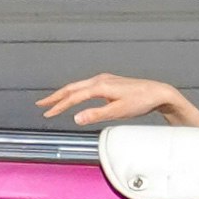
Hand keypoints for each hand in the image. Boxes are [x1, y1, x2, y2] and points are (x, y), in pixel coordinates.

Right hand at [36, 73, 198, 128]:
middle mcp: (100, 80)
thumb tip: (76, 118)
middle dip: (55, 97)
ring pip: (78, 87)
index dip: (59, 106)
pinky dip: (75, 93)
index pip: (74, 97)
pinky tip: (74, 98)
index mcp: (100, 86)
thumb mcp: (118, 112)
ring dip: (64, 94)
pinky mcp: (109, 83)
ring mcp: (104, 80)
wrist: (158, 93)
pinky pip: (86, 87)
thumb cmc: (141, 102)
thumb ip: (96, 115)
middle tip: (41, 105)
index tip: (47, 114)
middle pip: (72, 88)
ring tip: (53, 103)